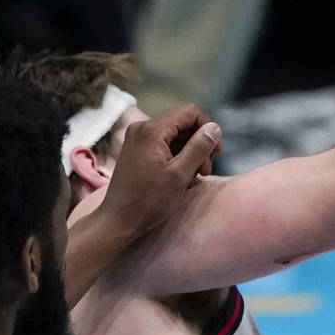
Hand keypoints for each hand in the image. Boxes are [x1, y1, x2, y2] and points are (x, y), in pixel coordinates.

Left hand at [98, 104, 222, 235]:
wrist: (117, 222)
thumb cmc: (149, 201)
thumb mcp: (180, 174)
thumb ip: (199, 147)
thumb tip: (215, 127)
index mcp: (152, 130)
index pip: (191, 113)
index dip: (208, 129)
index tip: (216, 153)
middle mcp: (143, 128)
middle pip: (184, 125)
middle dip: (199, 145)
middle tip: (204, 172)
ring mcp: (138, 139)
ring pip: (176, 136)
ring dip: (190, 154)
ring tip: (192, 178)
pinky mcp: (137, 150)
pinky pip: (165, 145)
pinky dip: (177, 158)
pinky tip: (180, 178)